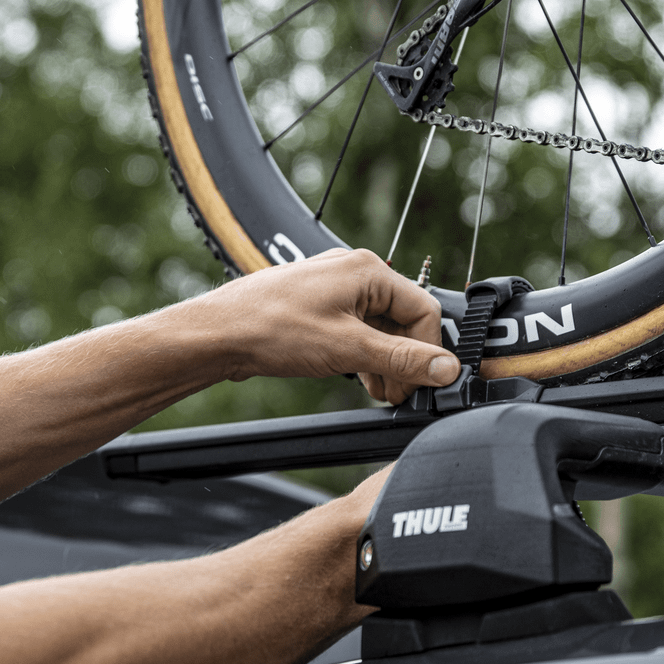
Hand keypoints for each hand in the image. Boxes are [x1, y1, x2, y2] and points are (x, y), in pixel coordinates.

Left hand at [202, 249, 460, 403]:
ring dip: (385, 362)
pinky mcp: (319, 306)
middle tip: (399, 393)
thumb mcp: (348, 349)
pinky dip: (365, 356)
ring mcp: (335, 288)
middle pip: (404, 320)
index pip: (424, 310)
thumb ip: (403, 359)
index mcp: (368, 270)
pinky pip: (357, 330)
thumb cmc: (271, 328)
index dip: (427, 351)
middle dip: (405, 359)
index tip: (423, 382)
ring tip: (379, 391)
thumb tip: (445, 368)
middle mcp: (354, 272)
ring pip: (380, 328)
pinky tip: (361, 380)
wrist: (218, 334)